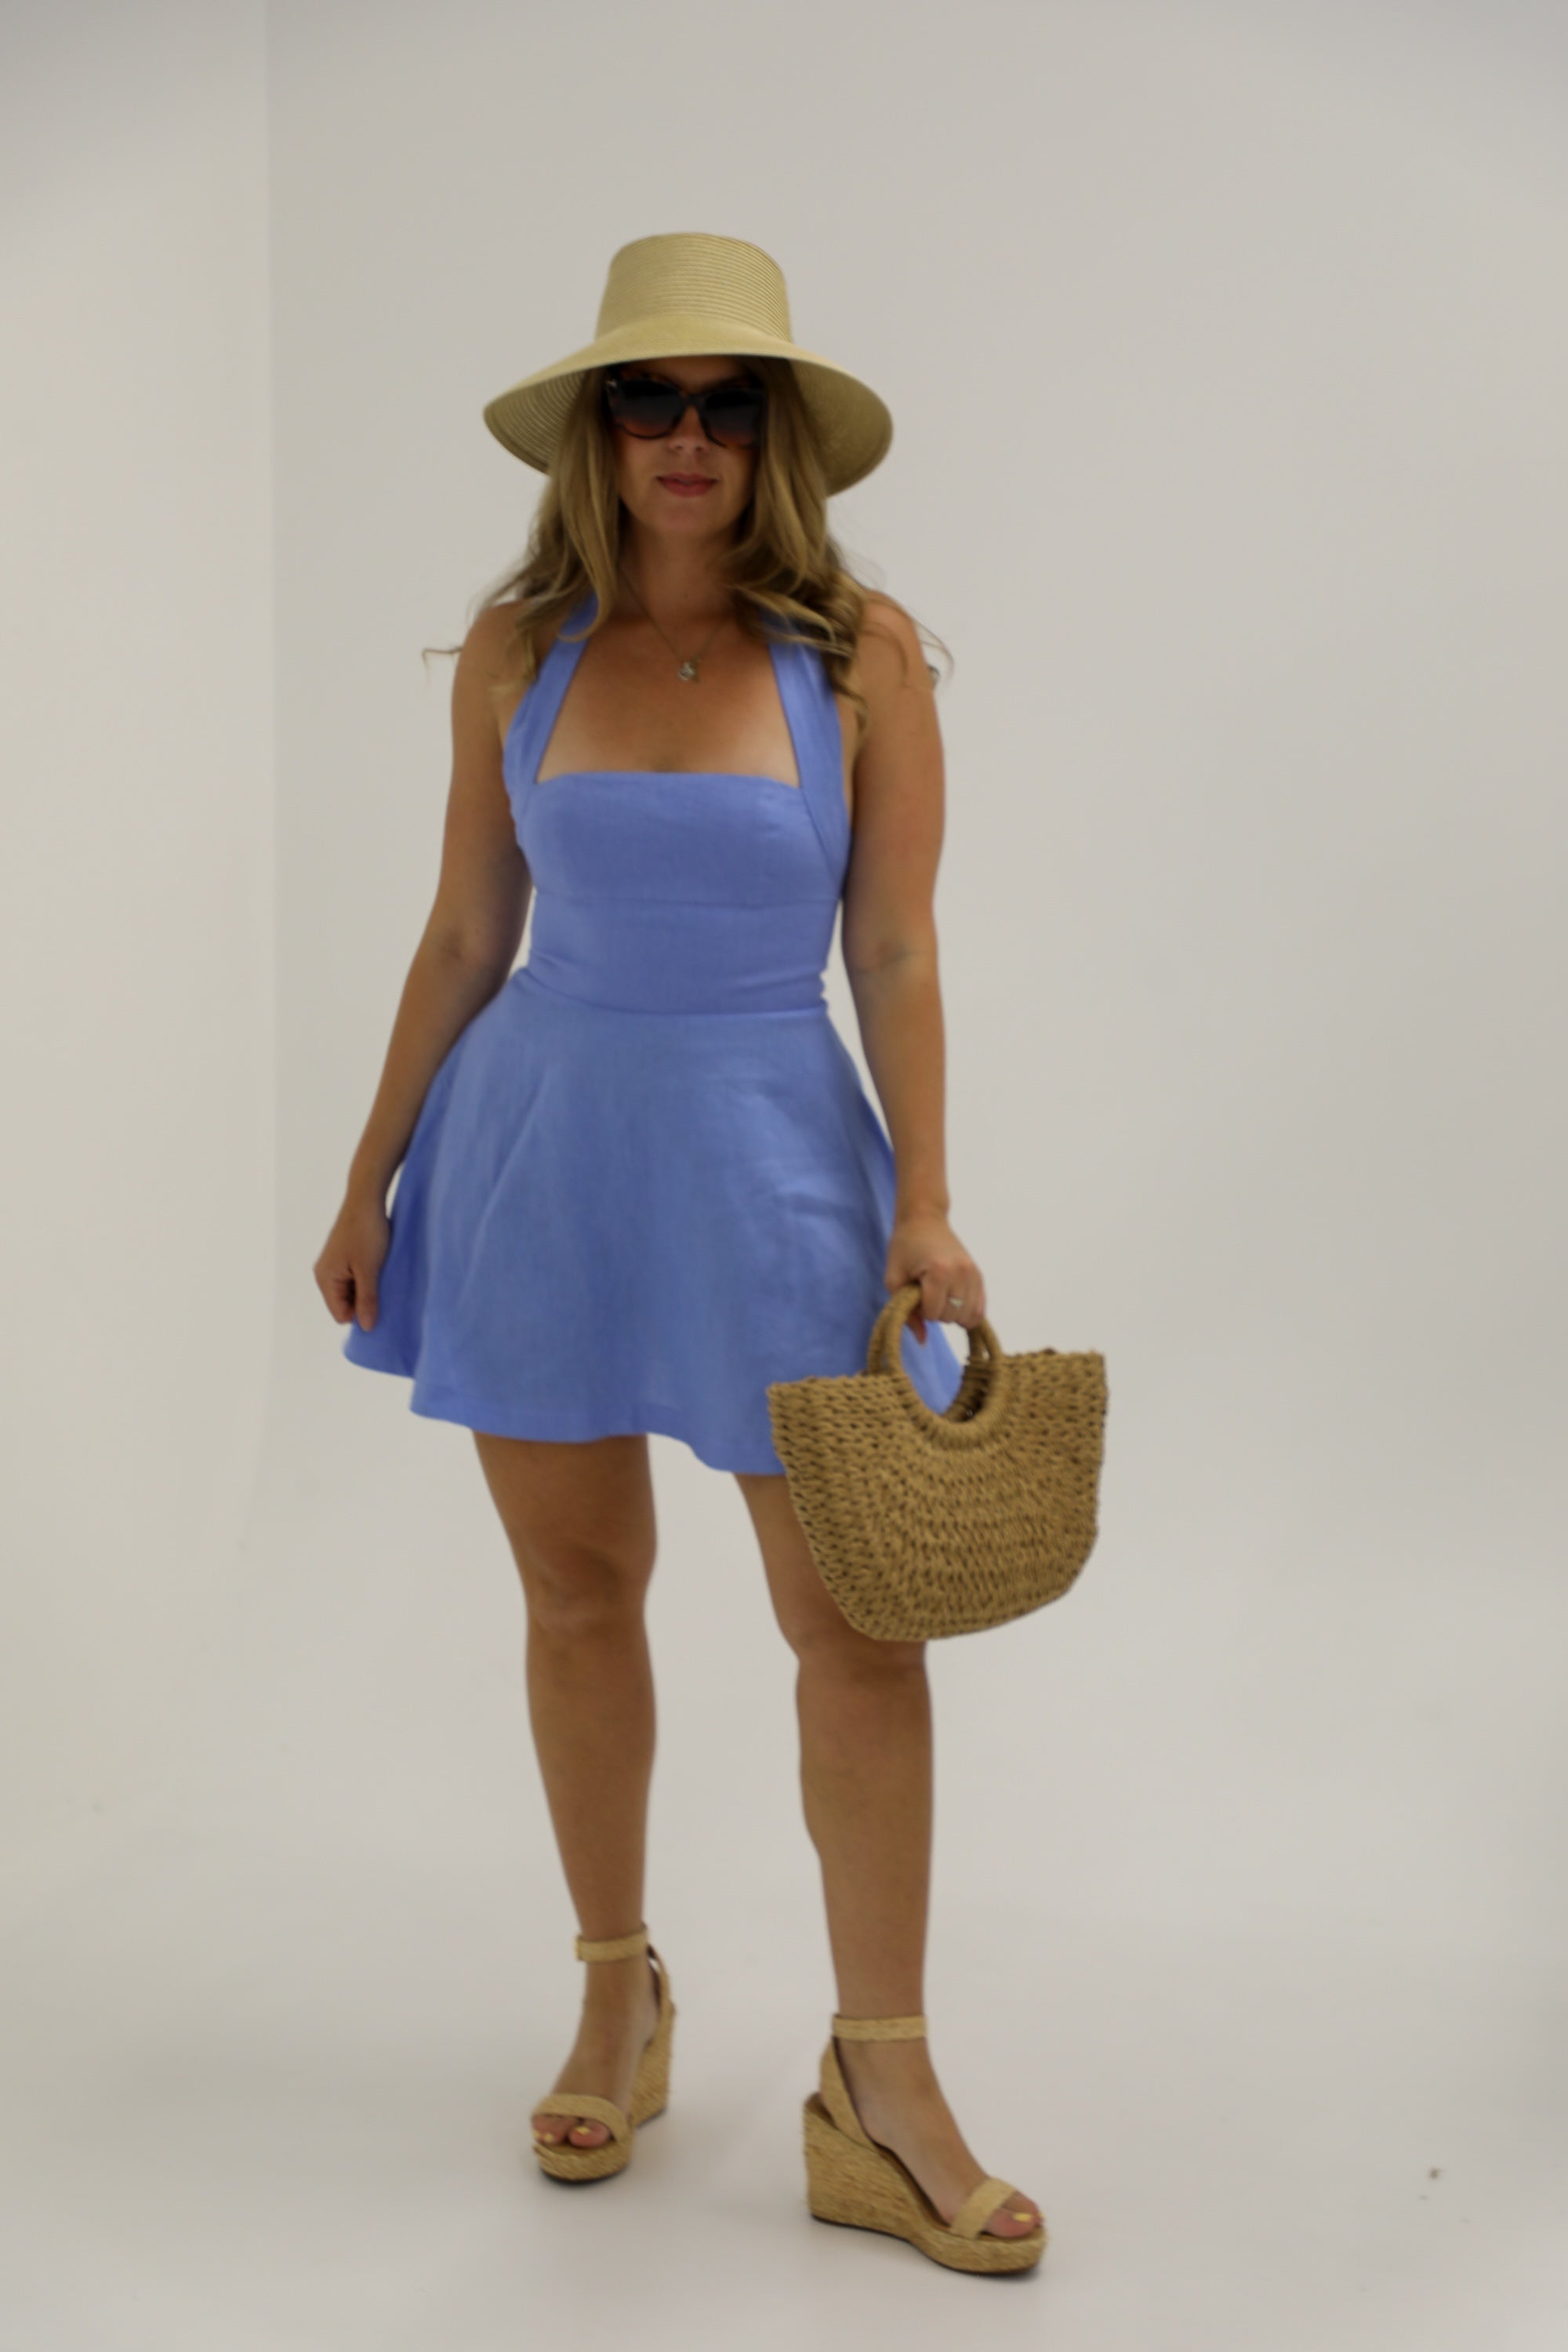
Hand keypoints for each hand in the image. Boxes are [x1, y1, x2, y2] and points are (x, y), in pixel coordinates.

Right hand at [314, 1191, 390, 1332]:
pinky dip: (366, 1277)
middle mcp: (324, 1274)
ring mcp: (334, 1264)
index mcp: (325, 1279)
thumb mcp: (369, 1270)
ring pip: (351, 1290)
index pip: (340, 1315)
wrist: (366, 1199)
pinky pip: (354, 1277)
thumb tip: (367, 1327)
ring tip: (381, 1275)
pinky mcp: (344, 1256)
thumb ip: (367, 1300)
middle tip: (383, 1288)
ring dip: (367, 1288)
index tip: (379, 1303)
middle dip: (364, 1301)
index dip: (360, 1314)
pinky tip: (379, 1268)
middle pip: (345, 1304)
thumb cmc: (366, 1233)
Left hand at [885, 1212, 985, 1345]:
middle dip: (935, 1311)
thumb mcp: (894, 1279)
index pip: (933, 1314)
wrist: (924, 1219)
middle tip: (926, 1290)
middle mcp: (962, 1272)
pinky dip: (966, 1313)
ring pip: (968, 1317)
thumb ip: (905, 1312)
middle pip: (950, 1316)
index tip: (915, 1291)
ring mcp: (974, 1274)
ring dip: (951, 1313)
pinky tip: (953, 1303)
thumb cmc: (904, 1248)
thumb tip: (923, 1341)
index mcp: (939, 1271)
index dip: (920, 1309)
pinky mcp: (980, 1276)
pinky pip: (980, 1310)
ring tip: (939, 1294)